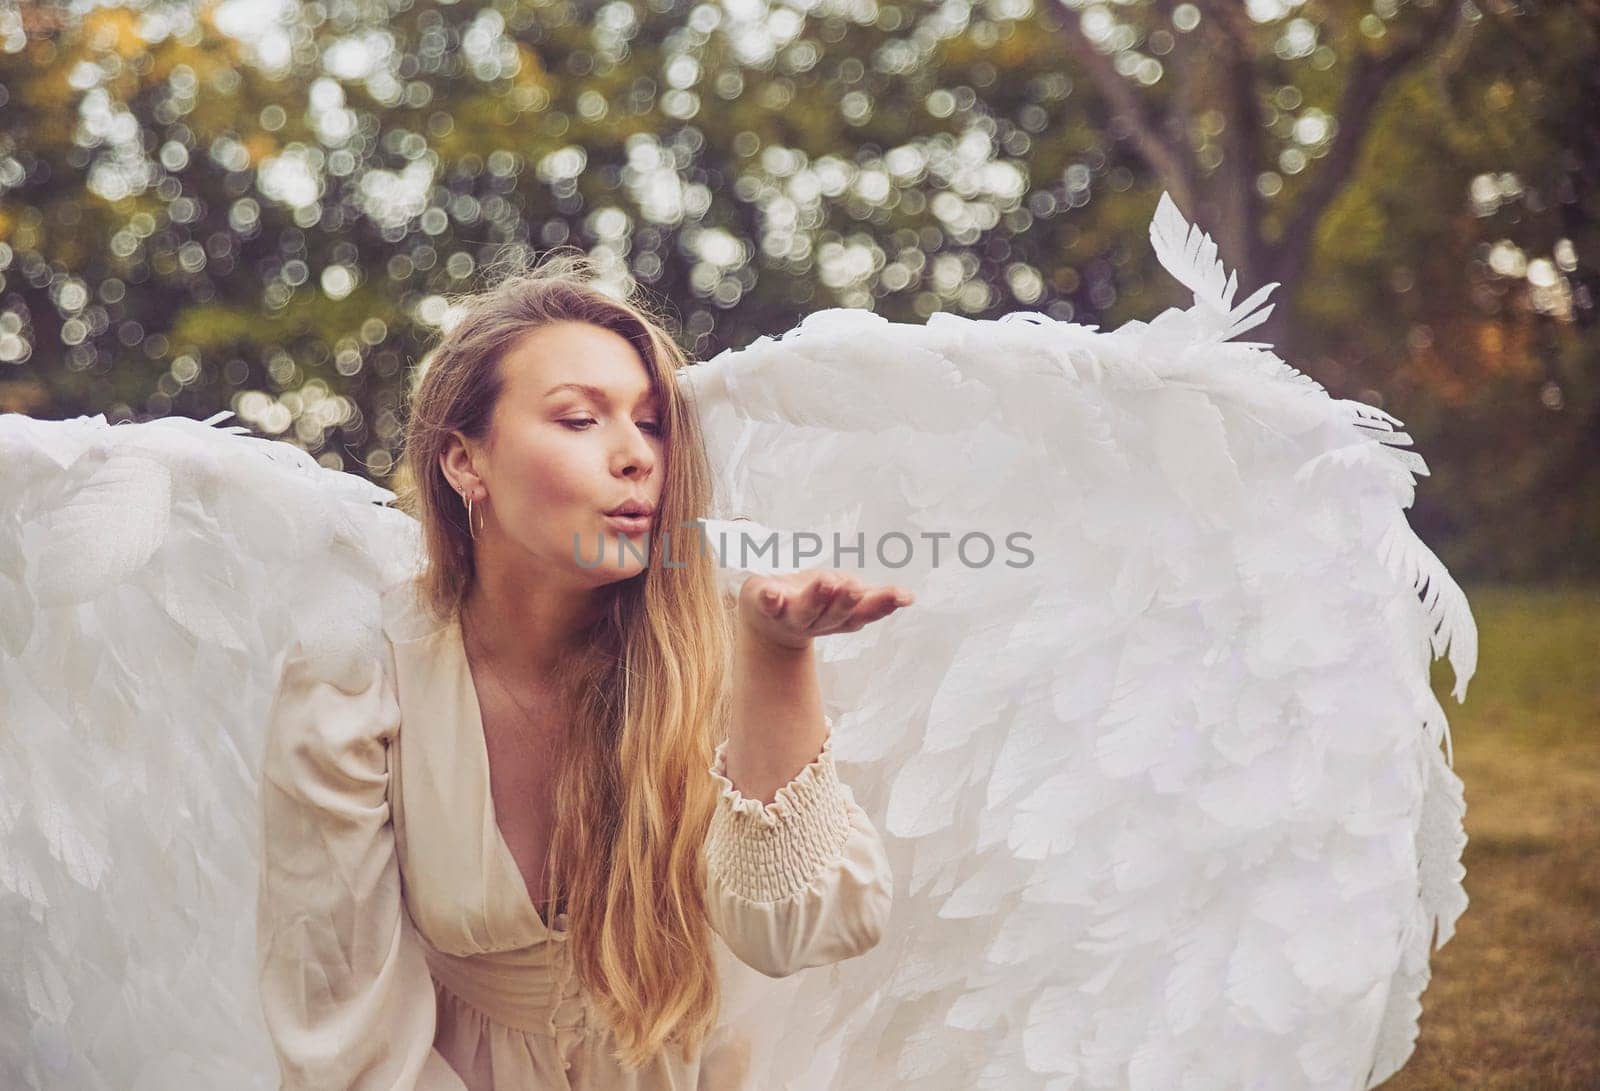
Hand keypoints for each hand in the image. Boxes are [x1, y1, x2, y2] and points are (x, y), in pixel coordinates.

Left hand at [737, 569, 914, 649]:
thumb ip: (873, 597)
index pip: (866, 611)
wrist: (766, 618)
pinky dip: (769, 600)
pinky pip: (768, 605)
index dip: (884, 604)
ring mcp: (792, 616)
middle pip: (836, 614)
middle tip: (855, 587)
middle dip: (846, 600)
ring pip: (806, 610)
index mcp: (843, 617)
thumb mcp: (846, 595)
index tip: (904, 596)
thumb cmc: (814, 599)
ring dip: (816, 597)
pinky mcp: (767, 607)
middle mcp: (819, 621)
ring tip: (826, 581)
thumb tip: (909, 597)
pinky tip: (770, 593)